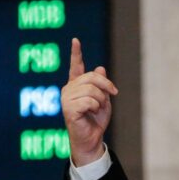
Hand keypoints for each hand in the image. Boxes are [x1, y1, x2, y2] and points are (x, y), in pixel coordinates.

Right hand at [61, 37, 117, 165]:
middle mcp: (69, 89)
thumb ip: (101, 85)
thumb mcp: (103, 100)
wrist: (92, 139)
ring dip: (101, 100)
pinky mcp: (68, 108)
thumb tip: (100, 68)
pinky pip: (89, 101)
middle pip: (92, 78)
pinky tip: (91, 113)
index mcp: (76, 86)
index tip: (76, 40)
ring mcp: (67, 98)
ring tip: (97, 109)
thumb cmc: (96, 120)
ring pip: (92, 90)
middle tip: (112, 95)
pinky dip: (96, 107)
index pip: (76, 66)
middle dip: (106, 86)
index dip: (76, 53)